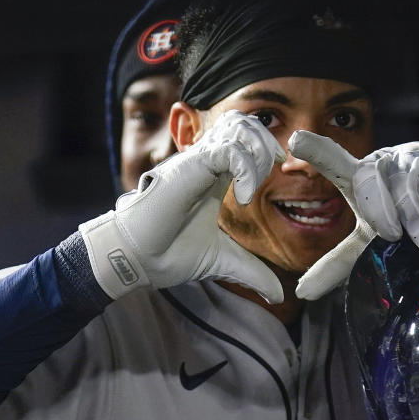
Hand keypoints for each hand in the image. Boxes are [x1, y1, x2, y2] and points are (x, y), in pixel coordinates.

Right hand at [79, 110, 286, 302]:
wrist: (140, 259)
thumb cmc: (170, 254)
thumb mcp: (223, 261)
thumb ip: (252, 272)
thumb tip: (278, 296)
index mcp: (214, 176)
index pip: (243, 138)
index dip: (265, 147)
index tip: (277, 170)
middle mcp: (206, 162)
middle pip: (242, 123)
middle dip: (266, 141)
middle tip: (274, 168)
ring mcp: (197, 162)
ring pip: (237, 128)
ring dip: (257, 151)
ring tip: (254, 185)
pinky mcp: (190, 167)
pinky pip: (228, 151)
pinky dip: (245, 170)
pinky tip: (242, 197)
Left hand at [287, 133, 418, 299]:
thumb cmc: (405, 219)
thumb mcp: (369, 241)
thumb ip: (338, 262)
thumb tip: (301, 292)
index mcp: (358, 177)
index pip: (334, 164)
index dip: (317, 151)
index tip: (295, 139)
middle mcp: (380, 160)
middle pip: (368, 182)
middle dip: (380, 214)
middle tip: (393, 236)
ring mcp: (410, 155)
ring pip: (405, 189)